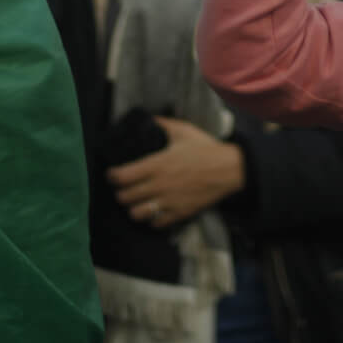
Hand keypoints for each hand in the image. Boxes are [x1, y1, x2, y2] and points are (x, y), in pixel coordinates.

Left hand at [106, 116, 245, 229]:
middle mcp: (159, 185)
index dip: (112, 176)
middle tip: (124, 188)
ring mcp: (169, 202)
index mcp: (156, 164)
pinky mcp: (180, 213)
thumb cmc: (206, 149)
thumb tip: (148, 118)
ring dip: (133, 208)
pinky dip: (152, 219)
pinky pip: (156, 224)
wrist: (229, 169)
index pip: (121, 177)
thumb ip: (162, 124)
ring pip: (136, 214)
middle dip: (120, 193)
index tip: (112, 174)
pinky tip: (154, 211)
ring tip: (137, 202)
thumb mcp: (183, 131)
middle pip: (124, 197)